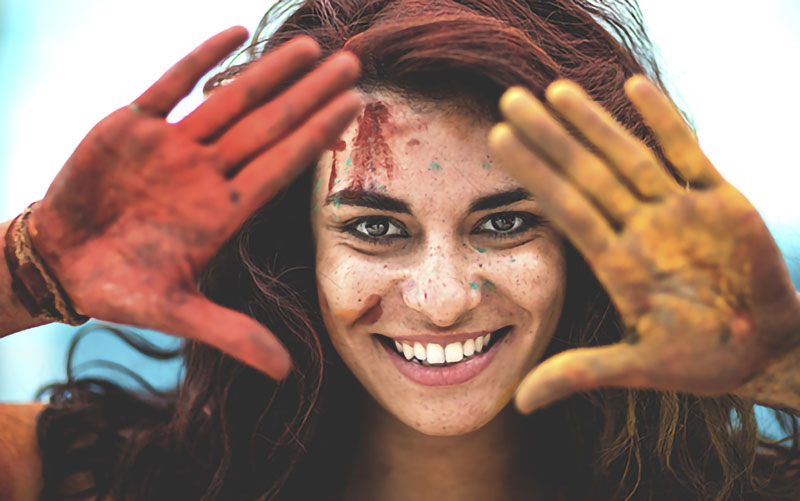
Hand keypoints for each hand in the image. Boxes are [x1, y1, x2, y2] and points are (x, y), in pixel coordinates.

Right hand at [27, 27, 361, 379]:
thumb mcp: (177, 312)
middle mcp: (207, 173)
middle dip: (310, 96)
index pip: (282, 165)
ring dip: (269, 73)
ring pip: (230, 101)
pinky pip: (170, 84)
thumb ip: (233, 334)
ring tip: (310, 48)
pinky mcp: (133, 126)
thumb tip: (288, 372)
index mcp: (222, 211)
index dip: (317, 137)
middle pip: (269, 127)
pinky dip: (200, 59)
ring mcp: (174, 147)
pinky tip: (235, 31)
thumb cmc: (120, 287)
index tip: (354, 107)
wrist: (61, 262)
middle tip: (353, 63)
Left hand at [489, 76, 799, 412]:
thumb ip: (580, 373)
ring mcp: (678, 212)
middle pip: (587, 173)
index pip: (566, 207)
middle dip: (551, 137)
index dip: (533, 175)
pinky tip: (635, 86)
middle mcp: (640, 229)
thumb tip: (519, 402)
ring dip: (594, 123)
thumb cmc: (700, 360)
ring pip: (628, 156)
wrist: (762, 348)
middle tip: (508, 98)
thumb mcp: (638, 368)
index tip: (497, 141)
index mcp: (618, 262)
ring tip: (556, 89)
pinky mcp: (721, 201)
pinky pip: (689, 154)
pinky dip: (666, 122)